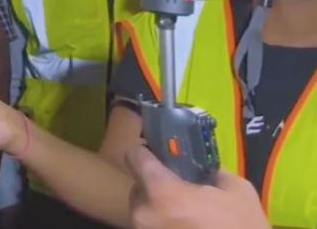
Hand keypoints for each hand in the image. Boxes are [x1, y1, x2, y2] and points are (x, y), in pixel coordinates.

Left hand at [125, 147, 268, 228]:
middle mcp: (143, 212)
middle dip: (157, 186)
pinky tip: (186, 227)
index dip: (148, 154)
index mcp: (161, 191)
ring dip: (159, 208)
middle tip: (183, 193)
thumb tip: (199, 167)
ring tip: (188, 216)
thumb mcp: (237, 190)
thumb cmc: (242, 226)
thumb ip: (210, 171)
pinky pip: (150, 227)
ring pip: (143, 209)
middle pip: (139, 186)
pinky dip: (163, 225)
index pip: (134, 157)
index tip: (162, 159)